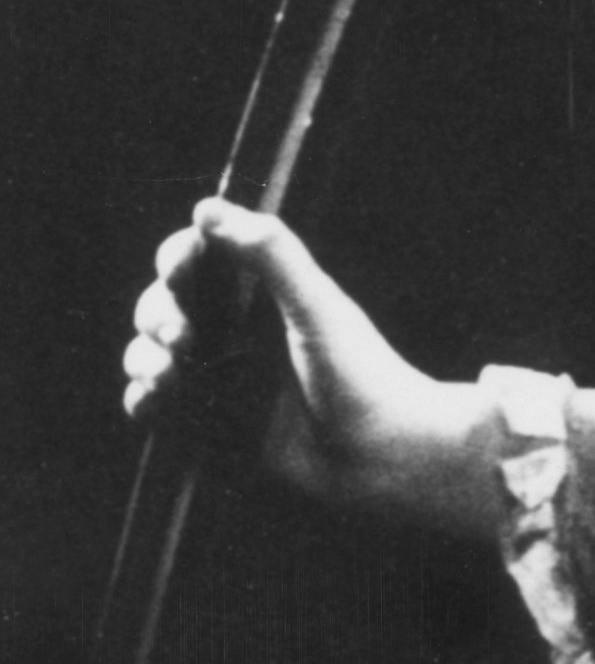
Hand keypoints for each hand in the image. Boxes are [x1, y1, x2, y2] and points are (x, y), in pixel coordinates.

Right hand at [124, 199, 505, 542]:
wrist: (382, 454)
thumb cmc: (361, 374)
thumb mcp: (317, 306)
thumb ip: (270, 253)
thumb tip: (207, 208)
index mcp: (259, 293)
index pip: (195, 261)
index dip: (176, 258)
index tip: (179, 268)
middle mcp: (234, 329)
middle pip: (163, 305)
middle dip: (157, 314)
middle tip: (179, 336)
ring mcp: (220, 375)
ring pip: (151, 353)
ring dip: (143, 356)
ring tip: (165, 373)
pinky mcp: (213, 421)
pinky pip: (158, 406)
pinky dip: (142, 401)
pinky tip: (149, 401)